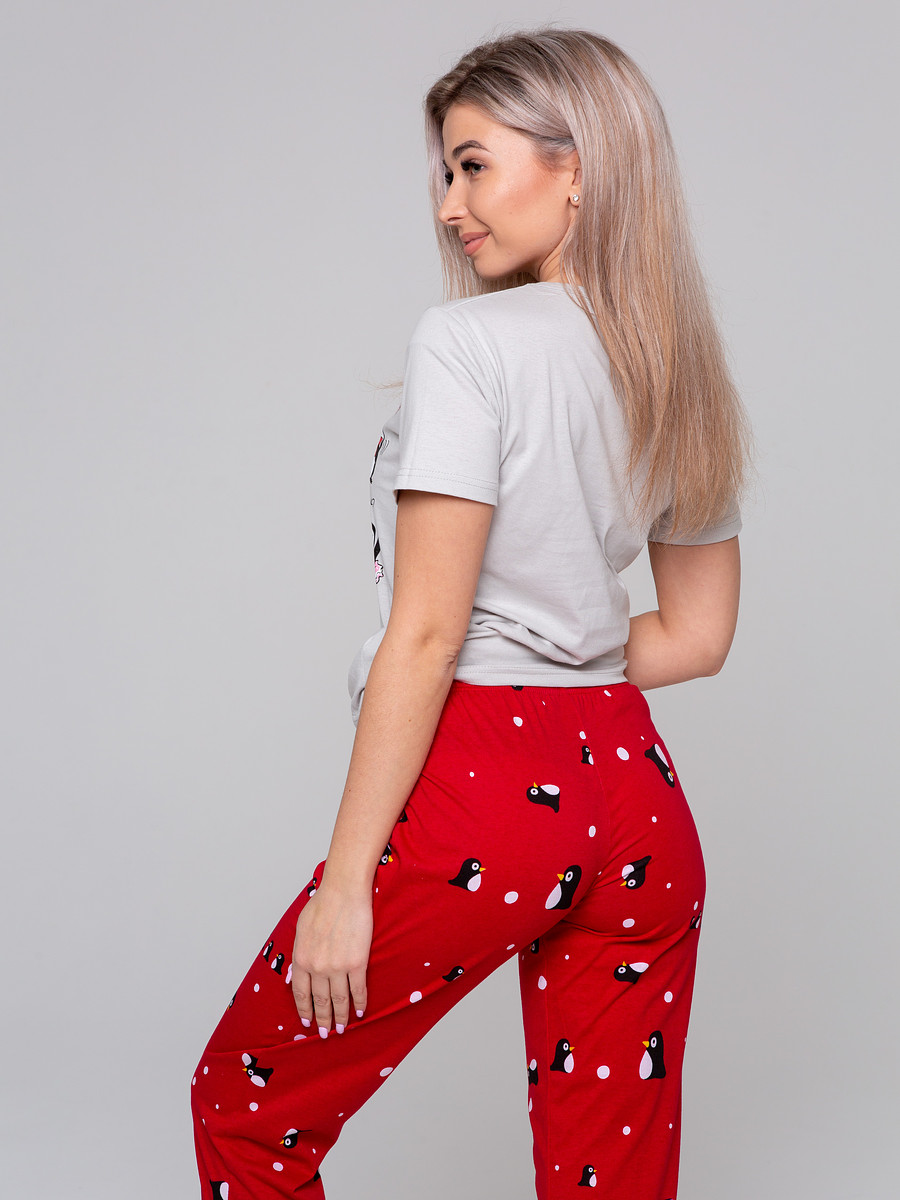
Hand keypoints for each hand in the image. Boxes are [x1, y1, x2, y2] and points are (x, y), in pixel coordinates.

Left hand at [291, 882, 373, 1036]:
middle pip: (320, 1001)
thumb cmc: (322, 904)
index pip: (301, 993)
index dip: (304, 1009)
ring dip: (341, 1017)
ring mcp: (337, 967)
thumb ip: (301, 951)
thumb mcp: (301, 929)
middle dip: (322, 1020)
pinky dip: (360, 1003)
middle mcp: (317, 967)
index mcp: (301, 958)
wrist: (343, 891)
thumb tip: (301, 969)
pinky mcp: (357, 963)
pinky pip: (358, 990)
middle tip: (325, 1033)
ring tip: (343, 1029)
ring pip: (338, 1000)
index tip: (307, 1021)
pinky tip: (361, 1012)